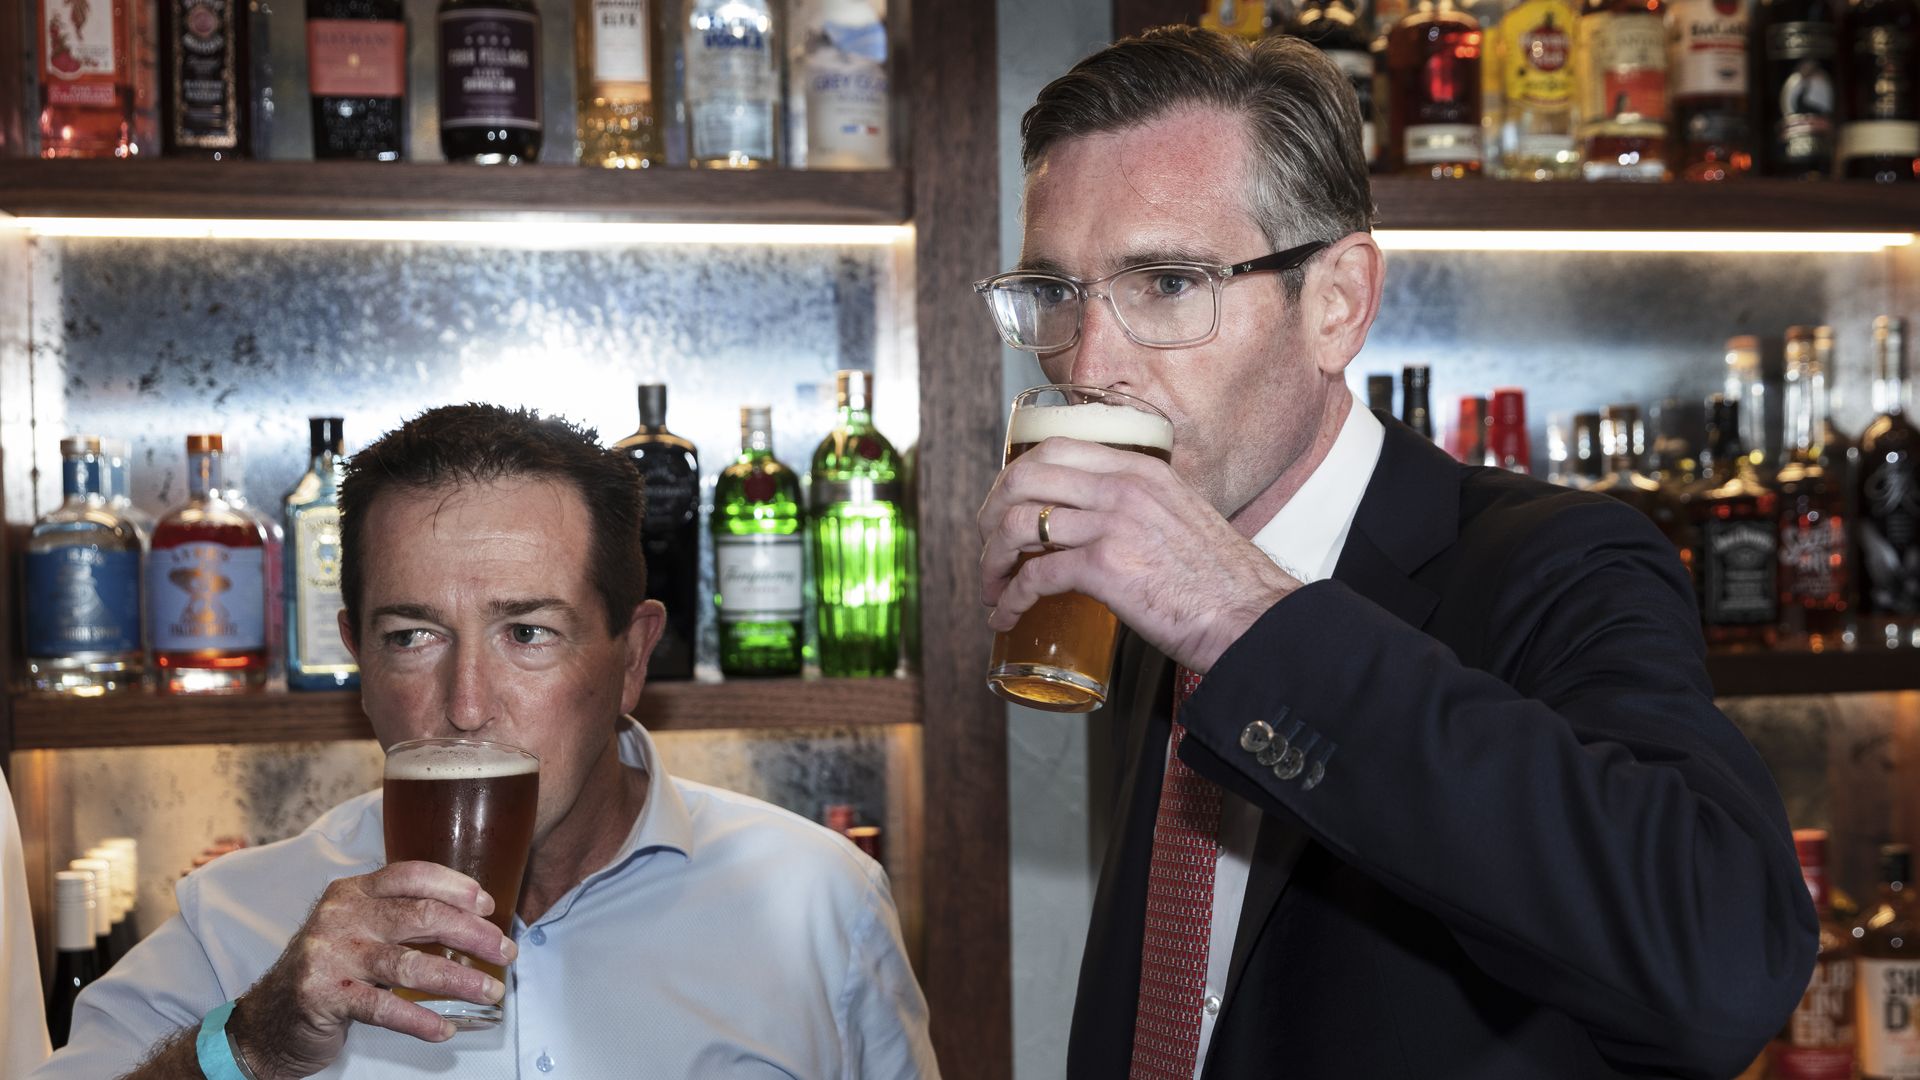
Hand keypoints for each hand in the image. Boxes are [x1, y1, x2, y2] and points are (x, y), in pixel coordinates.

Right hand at [224, 861, 516, 1078]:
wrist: (267, 1020)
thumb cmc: (328, 972)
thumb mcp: (357, 931)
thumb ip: (398, 919)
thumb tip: (470, 924)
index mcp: (353, 892)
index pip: (412, 875)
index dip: (456, 887)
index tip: (488, 906)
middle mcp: (341, 916)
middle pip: (420, 916)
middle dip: (472, 934)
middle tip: (504, 951)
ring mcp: (331, 955)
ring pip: (409, 963)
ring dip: (458, 979)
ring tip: (489, 991)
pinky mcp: (325, 995)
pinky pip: (384, 1007)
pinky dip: (420, 1020)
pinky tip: (444, 1028)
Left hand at [978, 436, 1301, 672]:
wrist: (1250, 617)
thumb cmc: (1220, 581)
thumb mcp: (1178, 517)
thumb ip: (1138, 508)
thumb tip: (1096, 526)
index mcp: (1140, 469)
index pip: (1054, 448)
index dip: (1015, 477)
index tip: (1005, 507)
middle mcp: (1123, 487)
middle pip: (1024, 478)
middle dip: (991, 513)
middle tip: (988, 545)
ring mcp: (1112, 524)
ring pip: (1018, 525)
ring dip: (992, 560)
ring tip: (993, 587)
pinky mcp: (1105, 568)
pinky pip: (1034, 575)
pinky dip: (1010, 598)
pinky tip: (1007, 615)